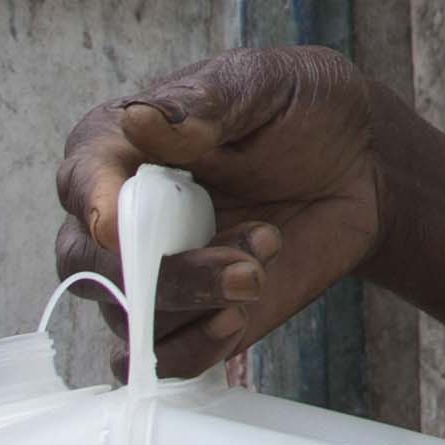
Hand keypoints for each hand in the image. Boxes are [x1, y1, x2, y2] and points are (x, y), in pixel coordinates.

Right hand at [55, 47, 388, 377]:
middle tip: (239, 265)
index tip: (111, 223)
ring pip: (129, 317)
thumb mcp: (266, 84)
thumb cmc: (304, 109)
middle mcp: (123, 216)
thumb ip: (207, 102)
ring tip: (260, 265)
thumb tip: (139, 118)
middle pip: (89, 266)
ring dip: (195, 303)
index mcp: (123, 145)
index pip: (80, 179)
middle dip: (159, 275)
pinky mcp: (192, 316)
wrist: (364, 164)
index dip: (90, 204)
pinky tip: (238, 315)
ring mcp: (154, 271)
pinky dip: (193, 348)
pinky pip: (161, 359)